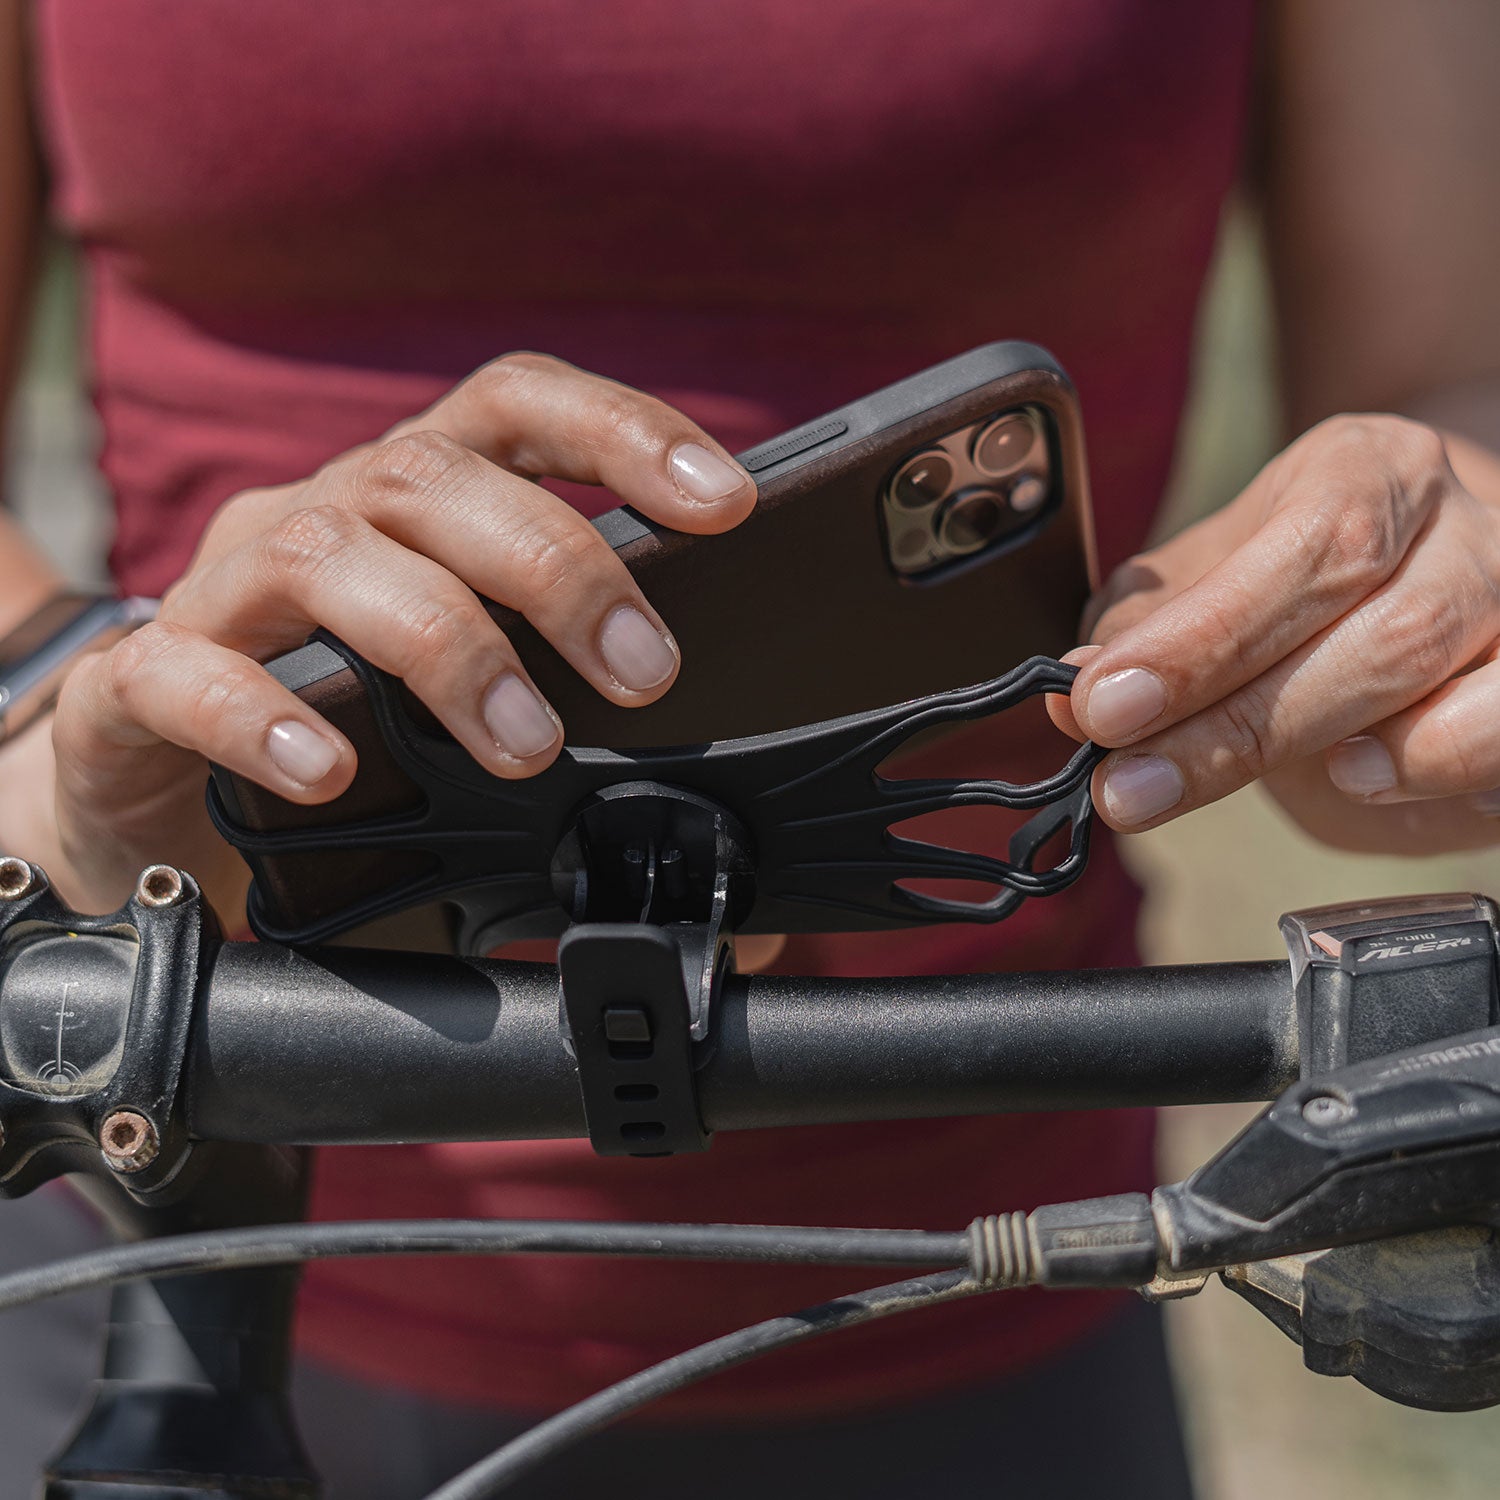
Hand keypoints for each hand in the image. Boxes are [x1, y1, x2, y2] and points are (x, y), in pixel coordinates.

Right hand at [46, 354, 755, 912]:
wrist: (163, 787)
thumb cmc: (356, 727)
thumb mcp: (473, 690)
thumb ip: (577, 713)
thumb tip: (716, 812)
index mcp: (419, 500)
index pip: (518, 407)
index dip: (622, 431)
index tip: (726, 500)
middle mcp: (326, 514)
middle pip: (434, 477)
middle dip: (556, 567)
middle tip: (643, 673)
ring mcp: (229, 590)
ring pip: (327, 554)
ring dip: (445, 644)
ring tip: (524, 742)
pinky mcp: (144, 682)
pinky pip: (185, 674)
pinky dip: (262, 717)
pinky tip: (332, 770)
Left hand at [1049, 414, 1499, 853]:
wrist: (1433, 561)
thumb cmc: (1300, 578)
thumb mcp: (1210, 578)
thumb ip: (1143, 630)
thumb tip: (1070, 694)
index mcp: (1372, 469)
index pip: (1305, 546)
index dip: (1201, 639)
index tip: (1100, 706)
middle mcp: (1468, 527)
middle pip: (1384, 629)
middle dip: (1241, 726)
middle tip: (1130, 789)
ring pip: (1476, 687)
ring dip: (1380, 756)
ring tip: (1314, 781)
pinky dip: (1458, 772)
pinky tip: (1387, 784)